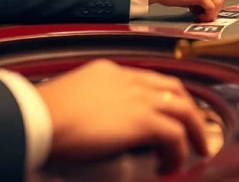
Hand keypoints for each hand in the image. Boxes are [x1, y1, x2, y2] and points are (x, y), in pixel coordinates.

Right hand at [38, 59, 208, 171]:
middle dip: (190, 110)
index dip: (167, 96)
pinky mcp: (143, 121)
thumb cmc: (44, 112)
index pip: (151, 79)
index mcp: (113, 72)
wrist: (39, 115)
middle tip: (196, 130)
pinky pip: (175, 135)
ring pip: (184, 111)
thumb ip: (93, 101)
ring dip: (195, 132)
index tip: (173, 111)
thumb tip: (98, 120)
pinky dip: (179, 151)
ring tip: (198, 149)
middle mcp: (132, 81)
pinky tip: (171, 165)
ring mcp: (140, 99)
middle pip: (176, 90)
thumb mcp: (73, 96)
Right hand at [148, 0, 224, 21]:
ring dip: (211, 14)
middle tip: (203, 17)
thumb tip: (206, 10)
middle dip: (214, 10)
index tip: (204, 13)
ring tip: (200, 17)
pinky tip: (198, 17)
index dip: (213, 6)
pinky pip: (212, 8)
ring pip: (218, 4)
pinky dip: (208, 15)